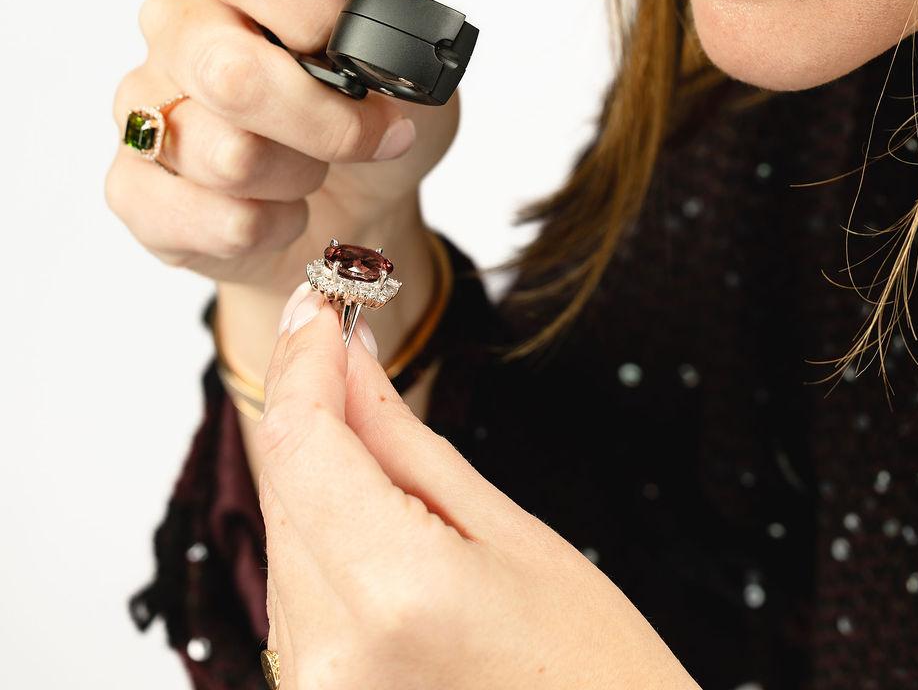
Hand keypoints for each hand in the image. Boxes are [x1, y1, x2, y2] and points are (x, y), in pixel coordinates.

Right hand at [106, 0, 457, 295]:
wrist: (360, 198)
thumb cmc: (373, 102)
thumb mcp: (410, 36)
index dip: (312, 10)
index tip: (355, 49)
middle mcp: (179, 24)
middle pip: (231, 73)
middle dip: (325, 123)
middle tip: (370, 133)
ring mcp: (144, 103)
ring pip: (229, 157)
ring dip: (303, 176)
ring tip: (312, 165)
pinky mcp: (133, 186)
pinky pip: (213, 219)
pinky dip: (274, 225)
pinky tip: (279, 208)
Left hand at [257, 295, 699, 689]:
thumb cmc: (598, 677)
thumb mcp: (512, 534)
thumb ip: (405, 440)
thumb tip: (346, 358)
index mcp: (392, 596)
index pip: (302, 442)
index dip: (301, 358)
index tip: (317, 301)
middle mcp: (330, 658)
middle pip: (284, 487)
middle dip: (308, 404)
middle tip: (335, 329)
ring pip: (284, 539)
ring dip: (314, 472)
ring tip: (370, 426)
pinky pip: (296, 599)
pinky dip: (321, 537)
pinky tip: (364, 506)